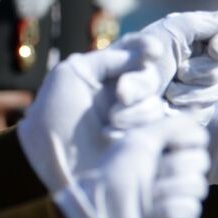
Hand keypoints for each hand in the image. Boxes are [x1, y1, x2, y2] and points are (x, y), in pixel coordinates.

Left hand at [18, 42, 143, 190]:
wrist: (59, 169)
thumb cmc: (55, 122)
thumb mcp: (69, 76)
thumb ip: (104, 58)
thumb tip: (140, 57)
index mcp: (99, 77)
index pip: (132, 51)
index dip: (145, 48)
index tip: (154, 51)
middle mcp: (119, 96)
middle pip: (150, 76)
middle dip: (139, 84)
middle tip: (122, 96)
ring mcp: (134, 121)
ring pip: (155, 102)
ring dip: (135, 112)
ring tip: (109, 127)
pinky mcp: (145, 144)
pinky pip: (163, 126)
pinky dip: (141, 128)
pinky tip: (116, 139)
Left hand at [52, 101, 212, 217]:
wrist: (99, 213)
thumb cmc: (113, 174)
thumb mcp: (139, 141)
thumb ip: (170, 126)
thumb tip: (195, 112)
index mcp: (164, 149)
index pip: (198, 137)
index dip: (187, 140)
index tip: (168, 145)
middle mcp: (173, 170)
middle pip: (201, 160)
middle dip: (174, 167)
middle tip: (151, 175)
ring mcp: (176, 195)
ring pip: (198, 186)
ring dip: (169, 190)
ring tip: (148, 197)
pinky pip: (191, 210)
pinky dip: (171, 211)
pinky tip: (153, 215)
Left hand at [118, 11, 217, 121]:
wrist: (109, 105)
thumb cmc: (127, 64)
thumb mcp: (156, 36)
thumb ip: (191, 23)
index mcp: (183, 36)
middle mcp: (190, 59)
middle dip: (204, 70)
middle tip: (179, 74)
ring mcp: (192, 86)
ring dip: (194, 90)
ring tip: (168, 93)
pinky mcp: (189, 111)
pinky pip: (208, 108)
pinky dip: (190, 106)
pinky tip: (171, 107)